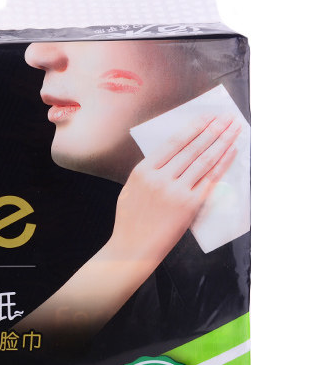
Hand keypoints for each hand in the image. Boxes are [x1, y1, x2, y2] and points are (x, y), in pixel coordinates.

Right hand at [111, 115, 241, 264]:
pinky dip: (223, 164)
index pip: (174, 143)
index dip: (194, 128)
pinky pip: (210, 180)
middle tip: (227, 117)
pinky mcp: (190, 205)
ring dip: (222, 142)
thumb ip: (150, 172)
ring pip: (204, 160)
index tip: (208, 117)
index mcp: (143, 171)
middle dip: (213, 130)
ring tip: (234, 129)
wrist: (133, 248)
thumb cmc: (131, 221)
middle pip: (193, 148)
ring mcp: (176, 192)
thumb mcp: (131, 189)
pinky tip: (231, 152)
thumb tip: (173, 156)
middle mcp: (160, 178)